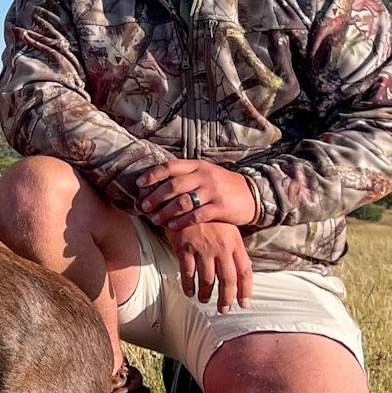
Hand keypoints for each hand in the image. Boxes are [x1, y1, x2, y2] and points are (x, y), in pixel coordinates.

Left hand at [138, 159, 257, 231]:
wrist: (252, 195)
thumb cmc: (222, 185)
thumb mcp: (206, 173)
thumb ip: (186, 175)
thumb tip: (157, 182)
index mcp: (198, 166)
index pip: (170, 166)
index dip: (152, 175)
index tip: (139, 184)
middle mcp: (204, 176)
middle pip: (173, 185)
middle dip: (155, 197)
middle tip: (144, 207)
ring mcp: (213, 191)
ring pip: (183, 201)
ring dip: (165, 212)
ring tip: (156, 220)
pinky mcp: (220, 208)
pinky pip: (196, 215)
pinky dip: (181, 221)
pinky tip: (172, 226)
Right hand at [165, 221, 253, 312]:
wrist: (185, 201)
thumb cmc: (207, 217)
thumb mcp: (226, 228)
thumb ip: (233, 248)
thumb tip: (241, 270)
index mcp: (235, 243)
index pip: (245, 271)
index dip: (246, 290)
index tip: (245, 304)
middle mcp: (221, 247)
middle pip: (228, 279)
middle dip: (226, 298)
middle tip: (223, 310)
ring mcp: (203, 248)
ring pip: (208, 279)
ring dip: (206, 294)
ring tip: (204, 300)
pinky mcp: (185, 248)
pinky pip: (188, 273)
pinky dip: (189, 285)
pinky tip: (189, 291)